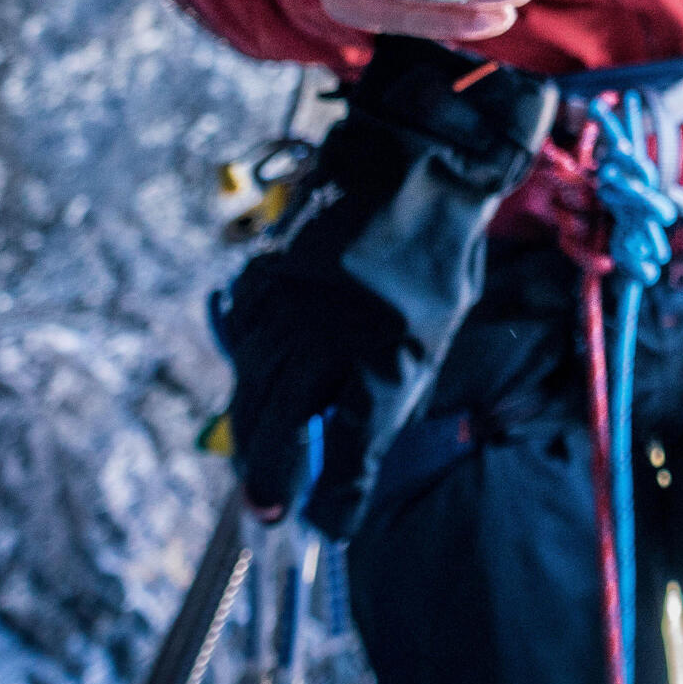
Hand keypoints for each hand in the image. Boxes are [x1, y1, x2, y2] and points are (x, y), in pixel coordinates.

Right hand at [215, 35, 557, 534]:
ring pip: (251, 392)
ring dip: (252, 436)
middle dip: (270, 480)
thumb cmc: (438, 253)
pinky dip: (248, 375)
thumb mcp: (436, 330)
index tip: (330, 522)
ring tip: (260, 468)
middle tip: (270, 511)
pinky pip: (244, 345)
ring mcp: (289, 307)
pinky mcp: (264, 280)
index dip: (338, 498)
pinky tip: (259, 391)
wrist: (412, 161)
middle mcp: (329, 336)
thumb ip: (394, 390)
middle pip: (279, 430)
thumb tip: (349, 443)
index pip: (352, 450)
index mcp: (387, 353)